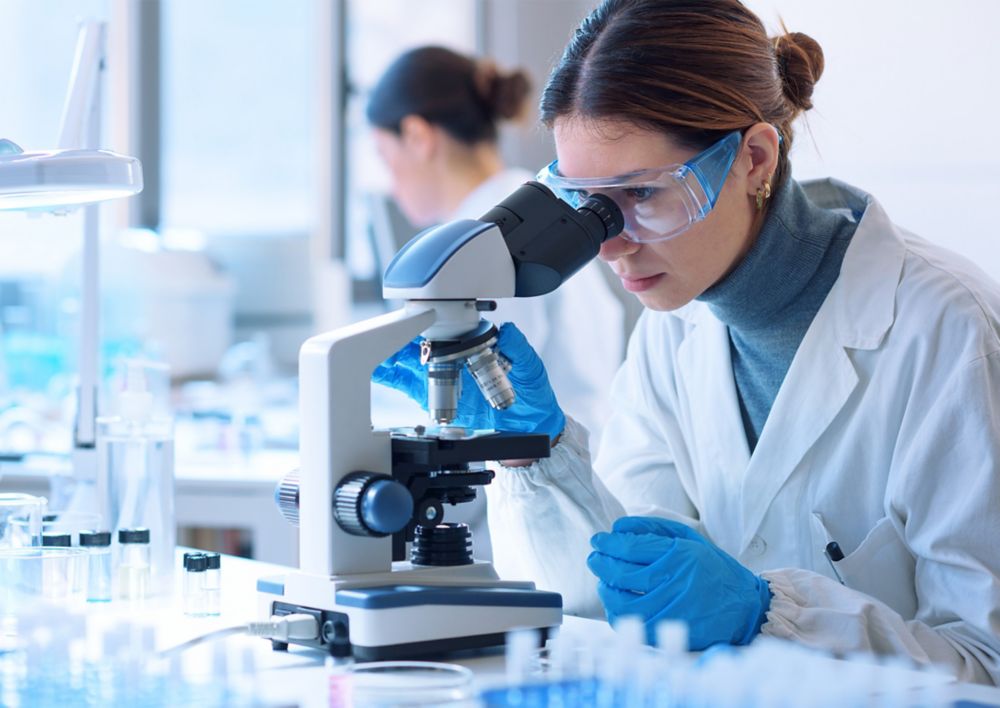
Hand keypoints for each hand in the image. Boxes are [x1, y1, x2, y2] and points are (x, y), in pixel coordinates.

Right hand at [372, 322, 565, 441]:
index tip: (413, 320)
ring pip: (406, 361)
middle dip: (396, 336)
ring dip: (387, 355)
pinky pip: (407, 384)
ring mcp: (440, 376)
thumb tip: (509, 332)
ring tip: (368, 351)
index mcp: (473, 344)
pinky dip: (390, 377)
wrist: (530, 426)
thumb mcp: (531, 369)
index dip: (426, 322)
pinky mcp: (433, 397)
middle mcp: (453, 357)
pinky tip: (376, 372)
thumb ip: (520, 351)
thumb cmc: (531, 393)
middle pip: (418, 341)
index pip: (445, 328)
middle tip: (378, 335)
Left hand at [587, 516, 771, 649]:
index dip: (607, 543)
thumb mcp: (689, 539)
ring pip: (620, 600)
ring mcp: (670, 609)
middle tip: (594, 557)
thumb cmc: (713, 569)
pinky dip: (615, 612)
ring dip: (604, 588)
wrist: (744, 608)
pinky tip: (614, 603)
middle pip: (619, 573)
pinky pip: (630, 623)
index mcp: (678, 555)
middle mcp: (673, 582)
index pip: (629, 548)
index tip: (598, 540)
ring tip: (602, 580)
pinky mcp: (668, 631)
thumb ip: (653, 529)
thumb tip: (618, 527)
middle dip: (599, 562)